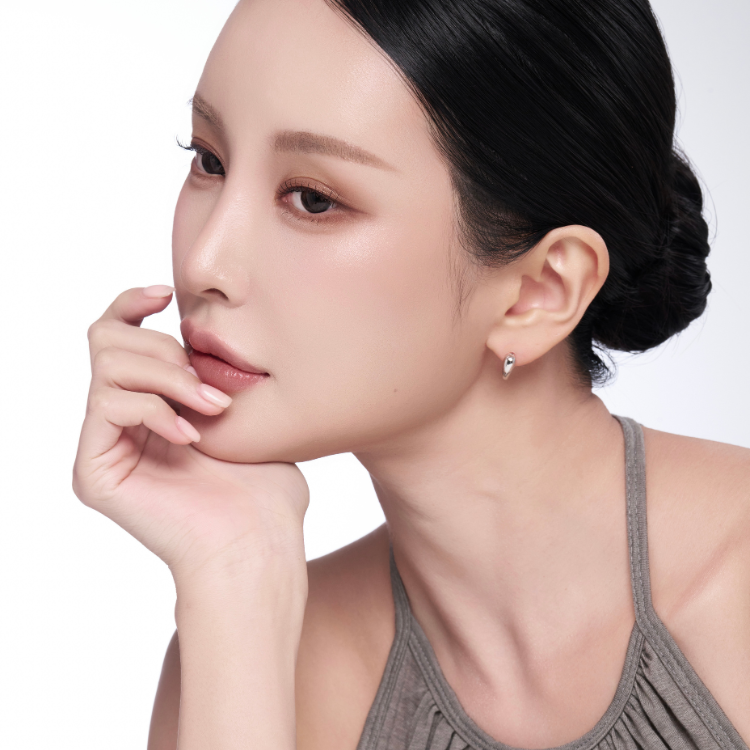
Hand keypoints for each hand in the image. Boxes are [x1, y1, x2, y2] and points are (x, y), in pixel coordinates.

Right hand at [72, 286, 308, 580]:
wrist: (259, 542)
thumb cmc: (263, 486)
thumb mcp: (243, 413)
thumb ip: (207, 372)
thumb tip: (192, 331)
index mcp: (148, 407)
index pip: (118, 336)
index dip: (132, 303)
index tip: (168, 293)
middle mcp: (119, 424)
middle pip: (106, 340)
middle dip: (166, 352)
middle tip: (208, 389)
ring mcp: (104, 447)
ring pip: (107, 365)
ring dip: (169, 378)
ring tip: (211, 411)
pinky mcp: (94, 472)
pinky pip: (108, 405)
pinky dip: (155, 410)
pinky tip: (191, 437)